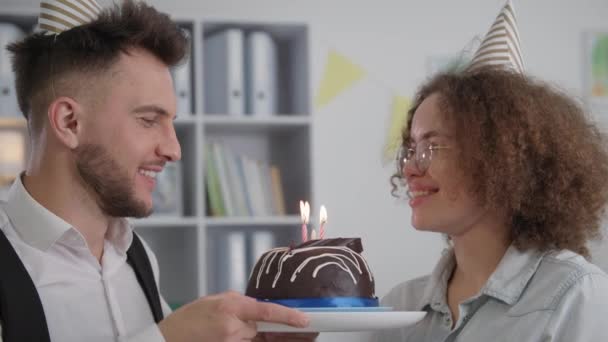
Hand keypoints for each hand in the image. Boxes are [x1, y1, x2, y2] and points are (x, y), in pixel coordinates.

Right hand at [158, 291, 309, 341]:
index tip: (305, 320)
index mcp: (231, 306)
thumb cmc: (189, 319)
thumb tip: (262, 308)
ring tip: (228, 329)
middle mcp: (233, 328)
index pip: (268, 312)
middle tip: (294, 329)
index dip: (289, 317)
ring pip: (255, 341)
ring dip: (254, 338)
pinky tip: (236, 336)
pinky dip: (248, 341)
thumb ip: (240, 304)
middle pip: (265, 332)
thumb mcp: (216, 300)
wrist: (166, 338)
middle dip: (276, 332)